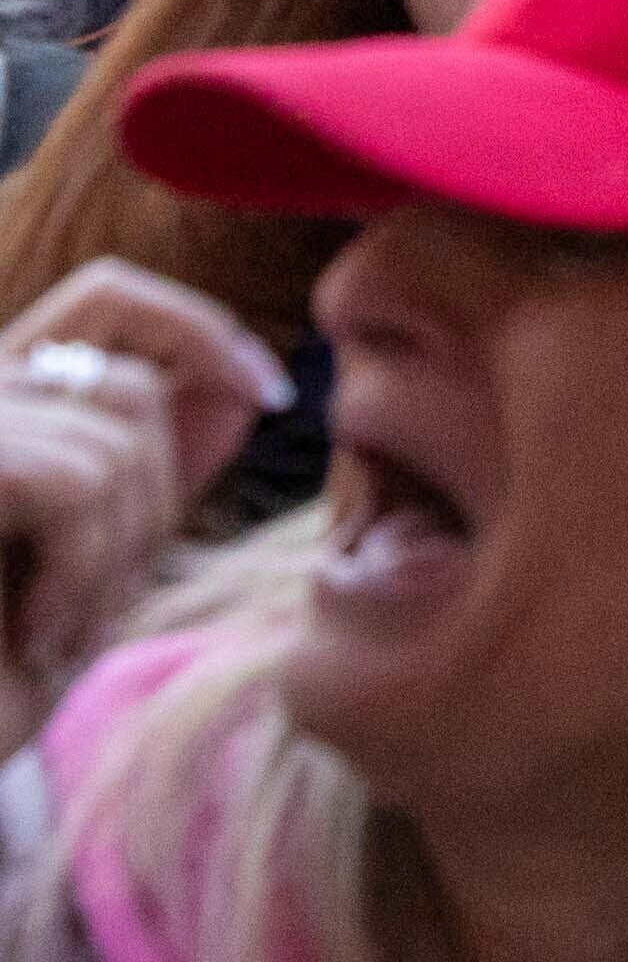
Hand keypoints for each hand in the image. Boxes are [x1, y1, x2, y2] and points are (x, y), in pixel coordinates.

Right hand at [0, 263, 287, 720]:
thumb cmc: (2, 667)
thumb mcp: (102, 555)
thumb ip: (157, 467)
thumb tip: (236, 386)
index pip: (105, 294)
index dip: (197, 328)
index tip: (267, 396)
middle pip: (129, 381)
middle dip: (159, 498)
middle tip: (109, 595)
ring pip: (114, 435)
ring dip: (121, 548)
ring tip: (66, 624)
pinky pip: (74, 481)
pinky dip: (83, 566)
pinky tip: (38, 632)